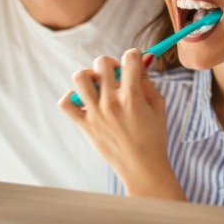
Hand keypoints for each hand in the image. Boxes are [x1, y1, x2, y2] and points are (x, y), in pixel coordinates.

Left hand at [58, 49, 185, 200]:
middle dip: (111, 63)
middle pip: (101, 62)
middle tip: (117, 75)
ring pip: (80, 77)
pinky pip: (66, 103)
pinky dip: (72, 97)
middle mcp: (111, 102)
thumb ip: (147, 79)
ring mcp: (95, 113)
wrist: (143, 169)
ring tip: (98, 85)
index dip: (134, 55)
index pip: (129, 58)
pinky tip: (84, 100)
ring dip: (90, 75)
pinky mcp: (85, 125)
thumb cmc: (154, 137)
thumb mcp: (157, 105)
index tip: (134, 60)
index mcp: (132, 96)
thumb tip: (141, 58)